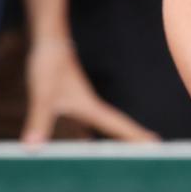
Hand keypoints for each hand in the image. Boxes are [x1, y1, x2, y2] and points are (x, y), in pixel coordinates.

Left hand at [20, 38, 155, 142]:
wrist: (48, 41)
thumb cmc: (49, 64)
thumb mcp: (43, 96)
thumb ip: (39, 121)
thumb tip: (33, 148)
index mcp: (90, 107)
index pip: (119, 126)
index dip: (137, 137)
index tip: (158, 146)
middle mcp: (91, 106)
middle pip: (117, 127)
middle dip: (134, 139)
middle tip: (156, 150)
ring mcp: (82, 103)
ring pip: (102, 126)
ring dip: (114, 137)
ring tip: (129, 151)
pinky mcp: (70, 100)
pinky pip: (84, 124)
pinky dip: (88, 136)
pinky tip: (85, 143)